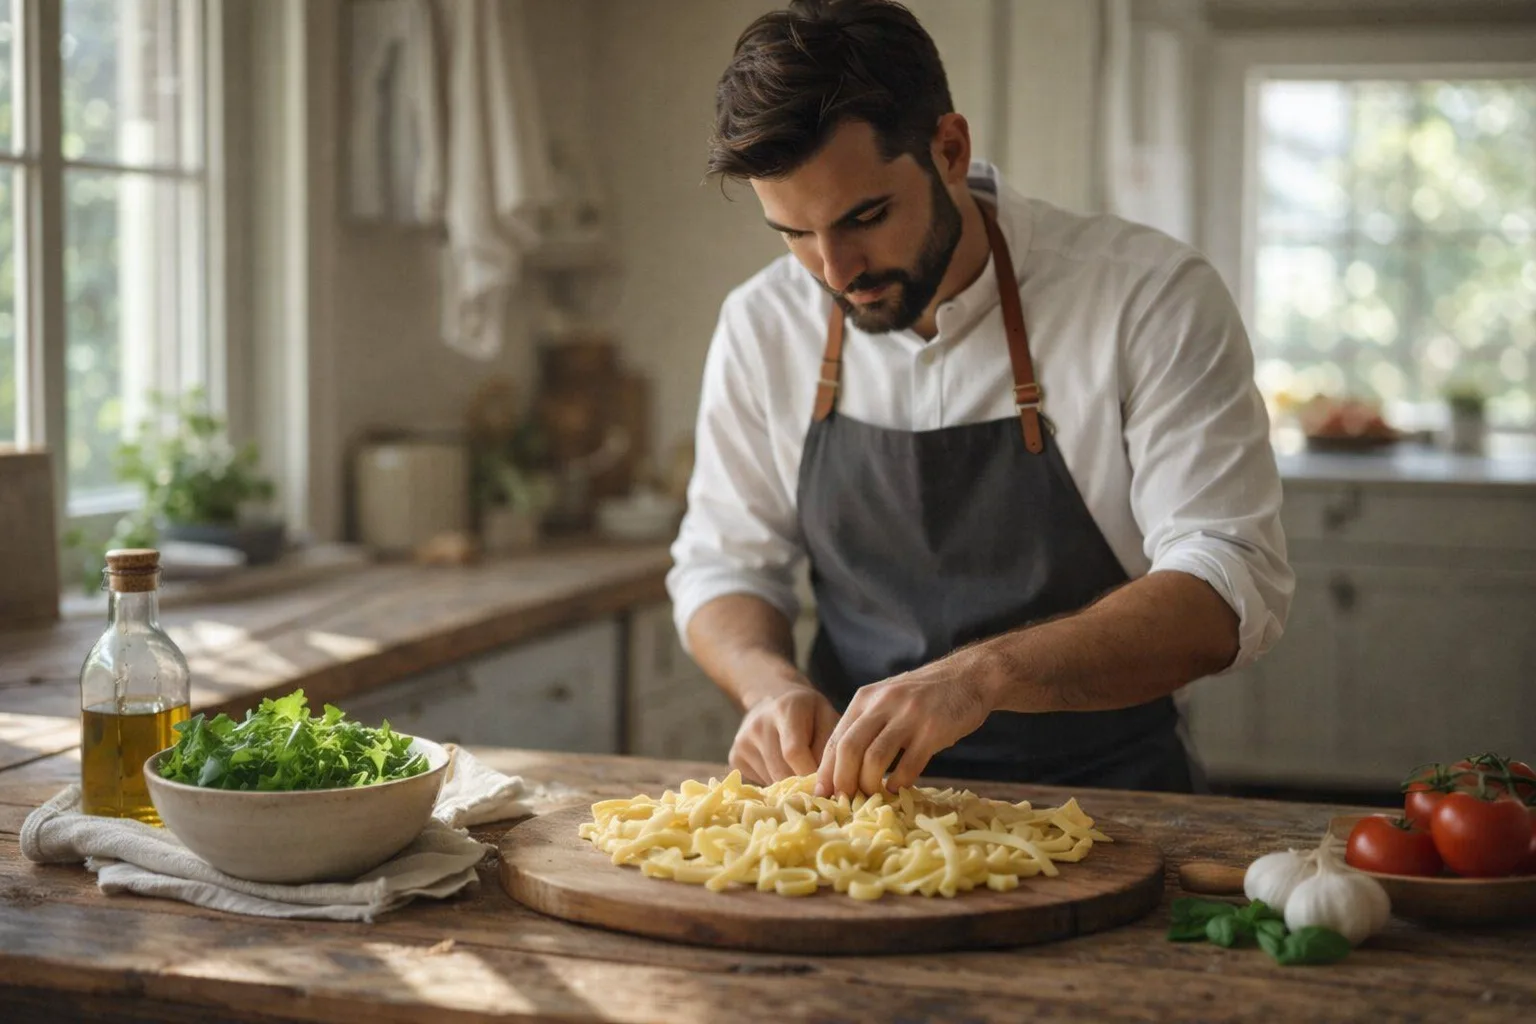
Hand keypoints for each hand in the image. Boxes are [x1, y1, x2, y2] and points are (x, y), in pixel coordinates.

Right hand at [730, 685, 839, 784]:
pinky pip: (759, 783)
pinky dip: (774, 784)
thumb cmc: (808, 712)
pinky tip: (781, 767)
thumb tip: (823, 784)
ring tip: (799, 772)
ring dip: (789, 787)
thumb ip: (828, 747)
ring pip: (770, 782)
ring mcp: (742, 741)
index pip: (794, 752)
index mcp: (785, 709)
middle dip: (802, 786)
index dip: (810, 775)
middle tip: (816, 787)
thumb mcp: (827, 717)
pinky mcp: (735, 757)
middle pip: (781, 771)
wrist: (772, 698)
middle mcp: (758, 724)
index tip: (824, 785)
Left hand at [815, 653, 994, 796]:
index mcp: (865, 698)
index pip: (836, 738)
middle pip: (849, 749)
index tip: (823, 794)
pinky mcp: (933, 730)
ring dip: (870, 784)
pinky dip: (899, 782)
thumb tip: (840, 769)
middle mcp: (883, 703)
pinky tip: (897, 789)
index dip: (827, 770)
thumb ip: (865, 725)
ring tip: (873, 796)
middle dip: (843, 781)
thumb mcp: (886, 699)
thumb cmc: (923, 695)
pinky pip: (909, 765)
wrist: (967, 677)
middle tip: (845, 800)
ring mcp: (908, 716)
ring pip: (875, 758)